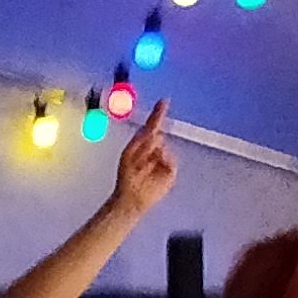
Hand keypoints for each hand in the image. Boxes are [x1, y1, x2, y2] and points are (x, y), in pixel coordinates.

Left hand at [108, 98, 176, 220]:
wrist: (132, 197)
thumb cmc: (127, 177)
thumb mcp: (129, 154)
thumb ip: (141, 141)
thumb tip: (157, 135)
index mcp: (142, 143)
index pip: (153, 124)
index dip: (158, 113)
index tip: (164, 101)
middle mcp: (154, 148)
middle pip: (157, 135)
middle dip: (148, 144)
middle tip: (139, 159)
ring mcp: (163, 159)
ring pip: (163, 147)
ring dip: (152, 157)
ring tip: (143, 169)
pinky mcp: (170, 170)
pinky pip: (170, 160)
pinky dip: (162, 163)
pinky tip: (153, 172)